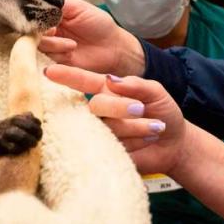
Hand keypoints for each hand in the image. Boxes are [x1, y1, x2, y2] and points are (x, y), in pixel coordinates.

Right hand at [38, 0, 144, 75]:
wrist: (114, 48)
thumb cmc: (100, 25)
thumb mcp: (79, 7)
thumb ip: (58, 4)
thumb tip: (40, 3)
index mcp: (53, 17)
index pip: (34, 16)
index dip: (37, 18)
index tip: (46, 19)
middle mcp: (49, 32)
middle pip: (31, 32)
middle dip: (42, 32)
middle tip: (55, 31)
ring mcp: (52, 47)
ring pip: (38, 46)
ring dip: (54, 44)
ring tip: (73, 44)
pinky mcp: (57, 62)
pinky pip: (46, 59)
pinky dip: (56, 55)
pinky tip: (70, 52)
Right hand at [44, 65, 188, 174]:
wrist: (174, 145)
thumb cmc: (163, 112)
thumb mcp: (157, 93)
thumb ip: (137, 85)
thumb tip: (111, 79)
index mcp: (107, 90)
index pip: (84, 82)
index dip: (67, 76)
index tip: (49, 71)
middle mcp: (99, 111)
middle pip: (95, 105)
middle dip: (119, 106)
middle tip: (141, 109)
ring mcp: (101, 132)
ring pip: (106, 127)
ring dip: (135, 127)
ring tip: (156, 127)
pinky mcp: (106, 152)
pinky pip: (112, 146)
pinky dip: (135, 142)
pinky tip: (147, 140)